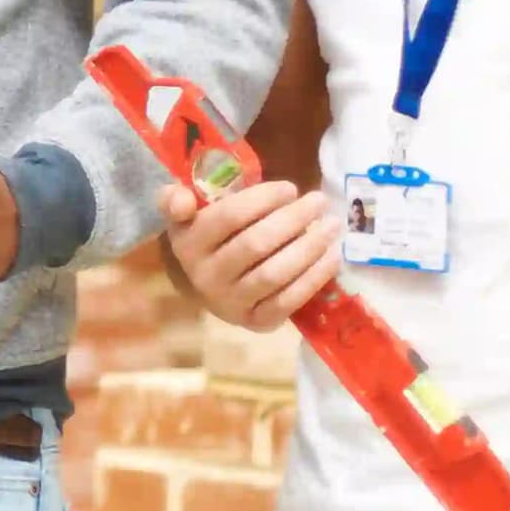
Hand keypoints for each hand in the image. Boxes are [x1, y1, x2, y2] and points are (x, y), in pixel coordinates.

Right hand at [160, 179, 339, 329]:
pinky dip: (315, 277)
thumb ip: (176, 200)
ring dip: (309, 247)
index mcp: (188, 244)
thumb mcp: (186, 215)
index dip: (263, 199)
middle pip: (256, 244)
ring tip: (332, 226)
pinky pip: (289, 301)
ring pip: (275, 273)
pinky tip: (333, 256)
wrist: (210, 285)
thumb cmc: (208, 238)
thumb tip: (181, 199)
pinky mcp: (255, 322)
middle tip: (319, 202)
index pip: (229, 217)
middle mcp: (206, 277)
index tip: (290, 188)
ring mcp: (231, 303)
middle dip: (293, 219)